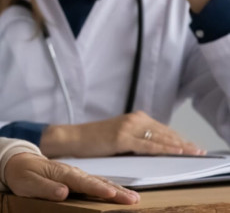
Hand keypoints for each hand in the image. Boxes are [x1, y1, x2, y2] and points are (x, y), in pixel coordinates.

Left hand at [4, 152, 138, 203]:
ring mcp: (75, 174)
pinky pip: (95, 183)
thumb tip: (64, 191)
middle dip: (117, 190)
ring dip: (117, 189)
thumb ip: (45, 187)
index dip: (98, 189)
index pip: (83, 182)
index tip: (114, 194)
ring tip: (134, 197)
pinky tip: (119, 193)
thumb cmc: (22, 173)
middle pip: (97, 181)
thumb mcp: (28, 183)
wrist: (17, 161)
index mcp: (61, 173)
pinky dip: (109, 187)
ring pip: (99, 181)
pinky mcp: (76, 178)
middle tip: (134, 199)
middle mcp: (72, 172)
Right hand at [39, 111, 205, 157]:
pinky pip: (147, 145)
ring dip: (178, 145)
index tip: (192, 146)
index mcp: (133, 118)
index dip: (178, 137)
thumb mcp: (119, 136)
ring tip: (193, 152)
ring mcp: (127, 128)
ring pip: (159, 137)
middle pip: (164, 132)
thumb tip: (156, 147)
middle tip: (199, 150)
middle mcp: (133, 120)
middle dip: (183, 142)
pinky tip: (175, 151)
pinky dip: (163, 148)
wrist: (72, 138)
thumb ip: (137, 138)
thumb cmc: (94, 140)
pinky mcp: (121, 138)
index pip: (162, 129)